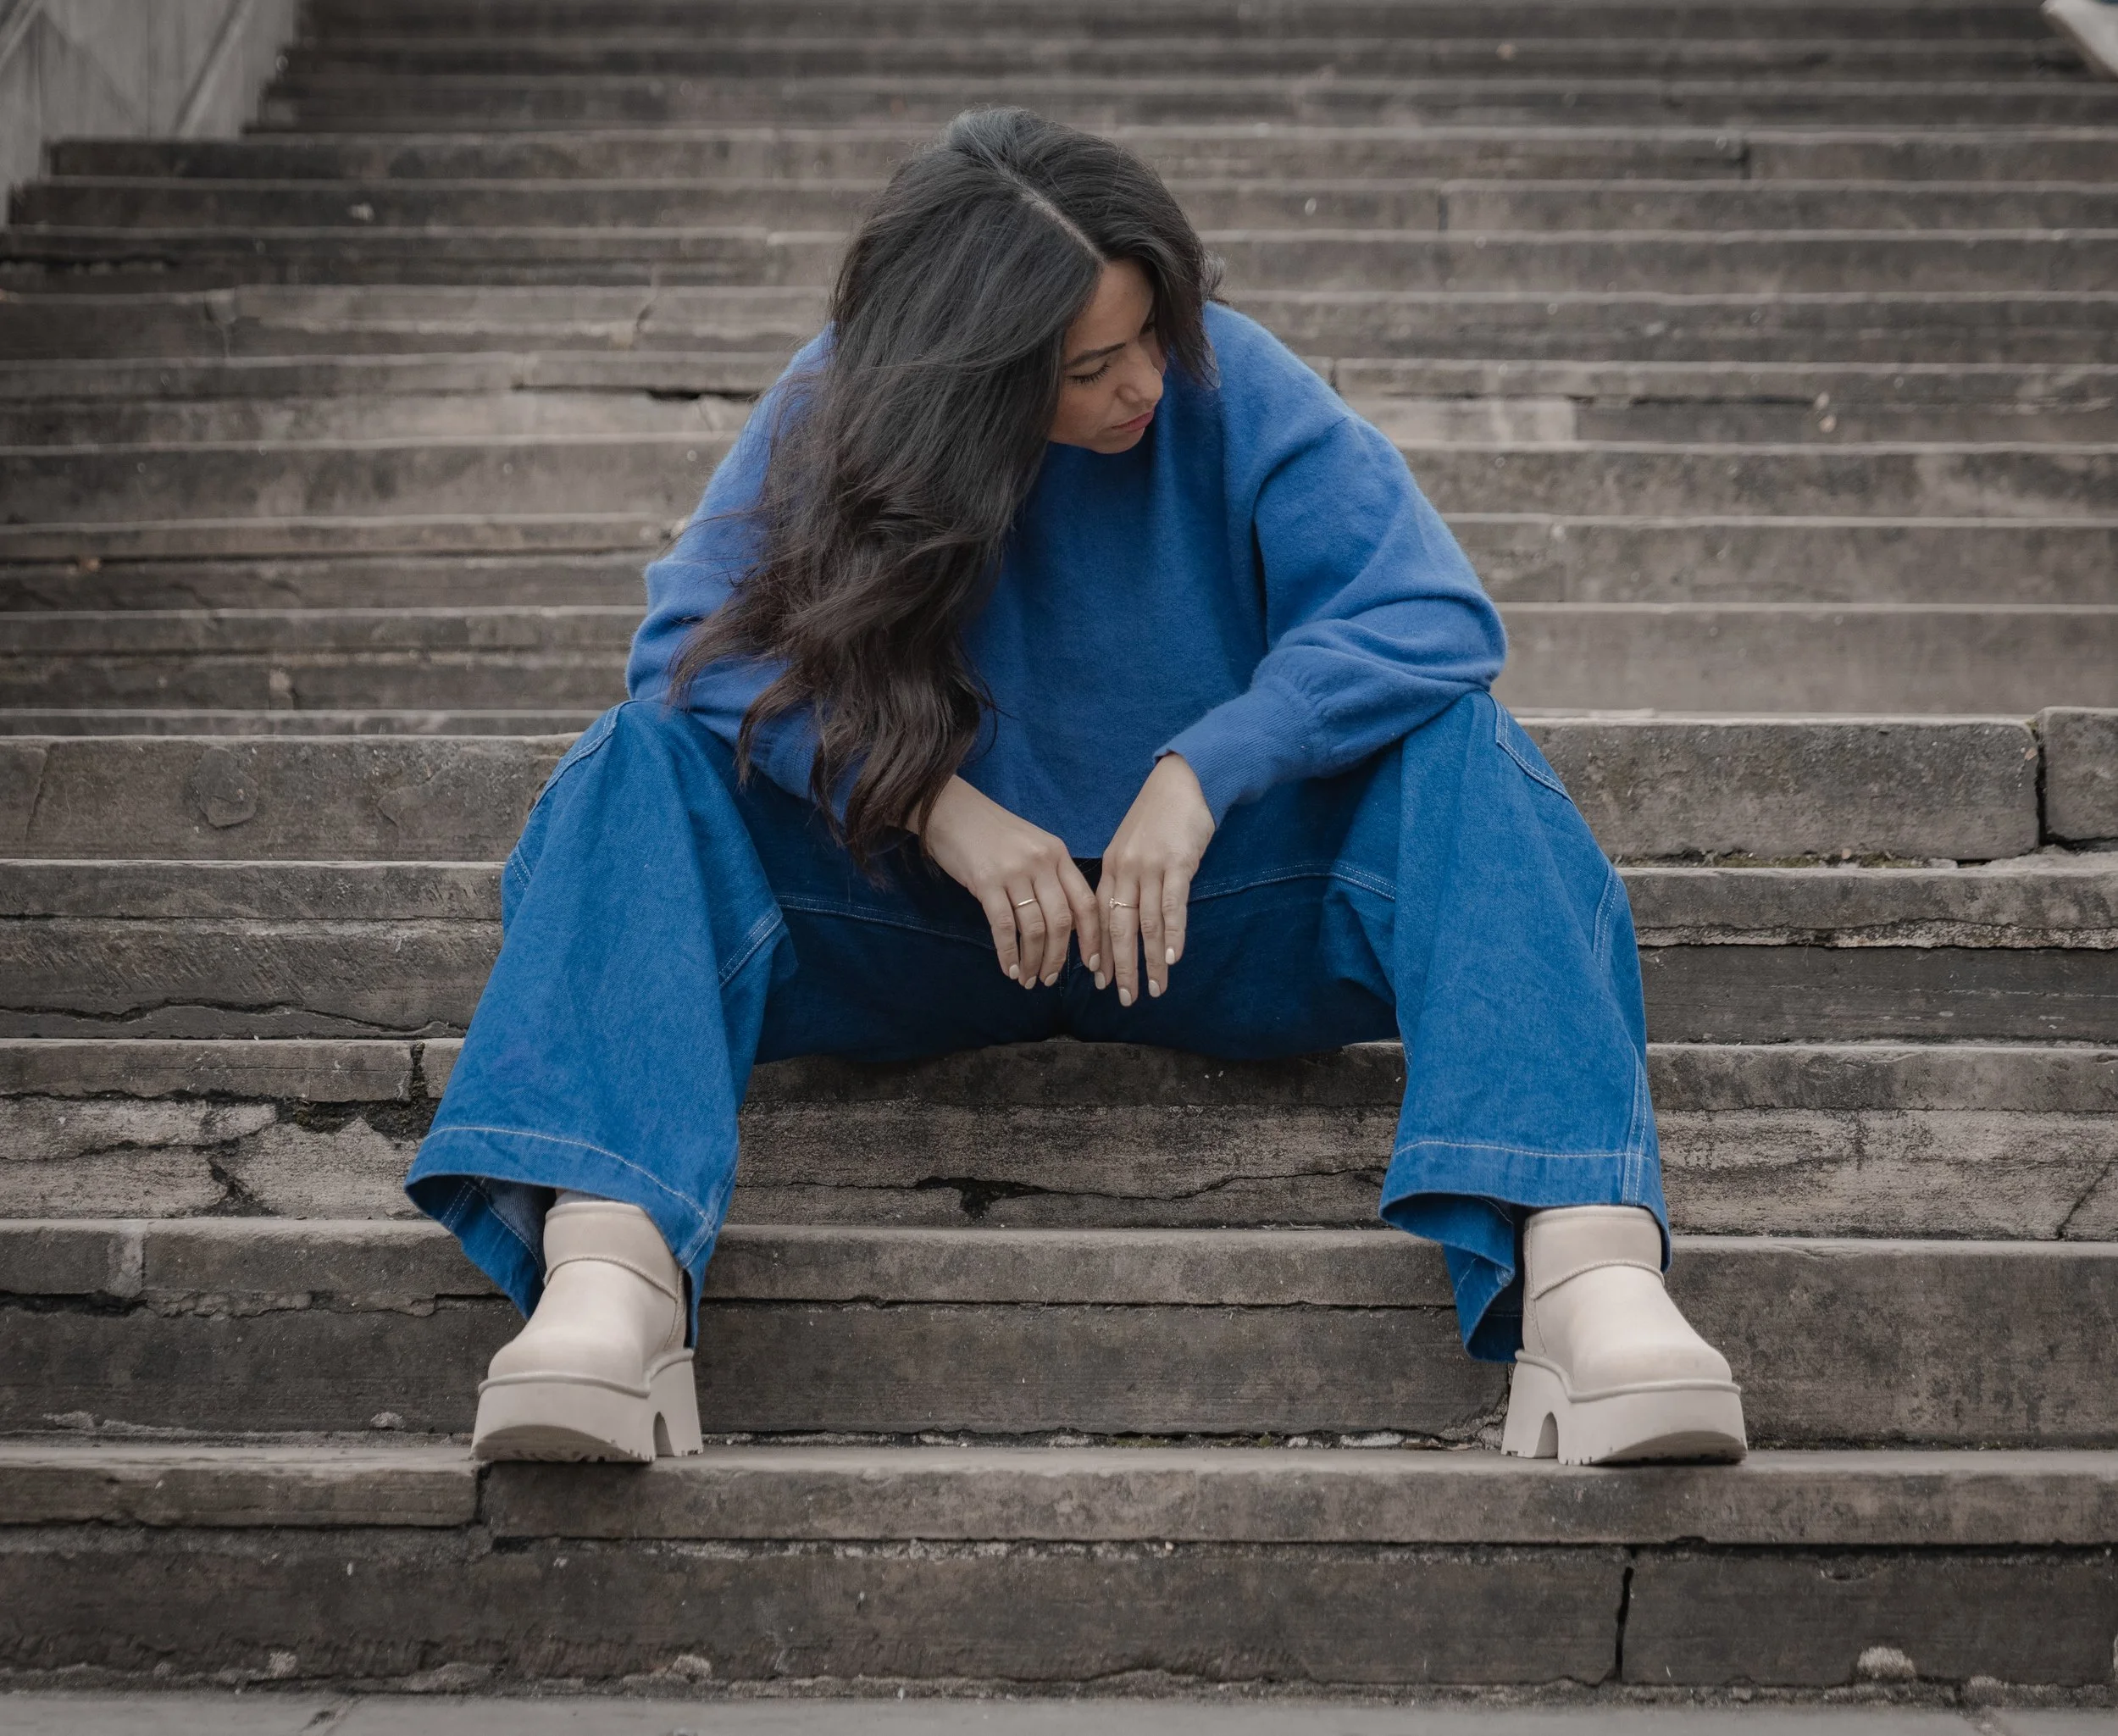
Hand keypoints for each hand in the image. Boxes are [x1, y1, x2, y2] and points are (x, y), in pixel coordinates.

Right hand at [916, 775, 1103, 988]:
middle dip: (1058, 957)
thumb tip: (1067, 926)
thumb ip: (1051, 878)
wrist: (951, 811)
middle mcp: (1041, 863)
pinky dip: (1008, 952)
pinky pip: (1003, 926)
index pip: (1085, 902)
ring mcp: (1014, 871)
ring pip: (1034, 928)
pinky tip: (1008, 968)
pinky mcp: (986, 881)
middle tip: (1048, 979)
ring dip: (1032, 960)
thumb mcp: (1032, 847)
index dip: (1092, 938)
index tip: (1092, 964)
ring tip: (1026, 978)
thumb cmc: (992, 834)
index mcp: (1058, 855)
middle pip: (1061, 921)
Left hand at [1098, 753, 1215, 1005]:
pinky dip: (1172, 935)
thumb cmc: (1159, 816)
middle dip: (1121, 965)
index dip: (1101, 952)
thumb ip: (1127, 879)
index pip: (1100, 919)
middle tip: (1124, 996)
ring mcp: (1150, 867)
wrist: (1182, 782)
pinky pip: (1172, 906)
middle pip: (1118, 928)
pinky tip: (1172, 958)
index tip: (1102, 980)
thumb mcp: (1132, 847)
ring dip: (1150, 960)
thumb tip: (1125, 916)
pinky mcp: (1177, 863)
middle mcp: (1124, 870)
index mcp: (1110, 868)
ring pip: (1146, 923)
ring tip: (1154, 988)